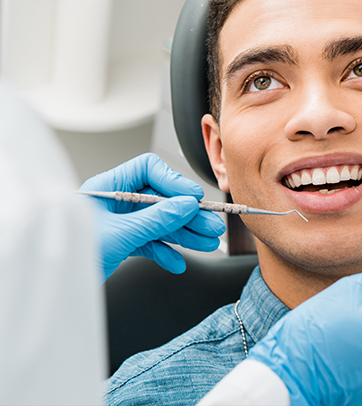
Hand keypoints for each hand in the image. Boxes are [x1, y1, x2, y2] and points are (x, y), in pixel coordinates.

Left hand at [79, 153, 225, 281]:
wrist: (54, 287)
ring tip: (206, 242)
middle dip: (187, 214)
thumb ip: (156, 219)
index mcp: (108, 187)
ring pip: (160, 222)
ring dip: (184, 233)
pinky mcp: (123, 243)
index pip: (148, 170)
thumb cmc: (71, 256)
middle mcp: (116, 202)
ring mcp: (121, 222)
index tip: (193, 198)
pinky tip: (177, 262)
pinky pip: (151, 243)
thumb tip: (186, 205)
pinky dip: (165, 252)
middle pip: (161, 199)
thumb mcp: (120, 234)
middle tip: (210, 225)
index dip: (173, 181)